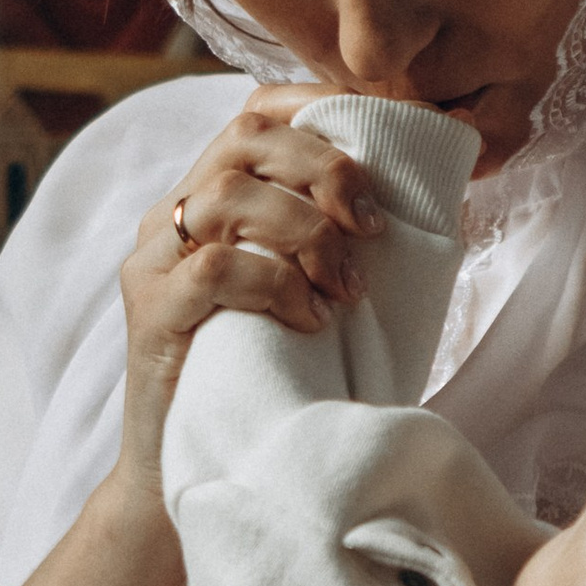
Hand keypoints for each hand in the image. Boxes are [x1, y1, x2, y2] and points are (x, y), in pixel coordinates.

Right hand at [115, 86, 380, 512]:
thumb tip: (435, 209)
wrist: (184, 478)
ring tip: (346, 287)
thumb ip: (330, 246)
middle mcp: (169, 219)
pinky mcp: (151, 316)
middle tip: (374, 227)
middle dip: (326, 168)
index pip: (255, 114)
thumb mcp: (301, 298)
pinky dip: (276, 284)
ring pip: (226, 195)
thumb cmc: (259, 386)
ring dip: (307, 231)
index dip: (322, 108)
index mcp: (207, 201)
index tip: (386, 140)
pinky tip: (310, 319)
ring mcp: (152, 265)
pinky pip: (213, 271)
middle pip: (245, 137)